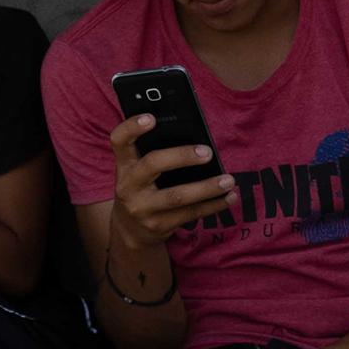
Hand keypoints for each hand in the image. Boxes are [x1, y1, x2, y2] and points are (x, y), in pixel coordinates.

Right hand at [105, 113, 235, 247]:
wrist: (130, 230)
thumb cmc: (142, 189)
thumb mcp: (138, 172)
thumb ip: (156, 154)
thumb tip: (197, 141)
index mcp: (124, 165)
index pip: (119, 140)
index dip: (131, 127)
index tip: (151, 117)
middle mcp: (128, 186)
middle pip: (152, 164)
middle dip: (182, 156)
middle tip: (208, 152)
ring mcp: (142, 208)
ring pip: (177, 196)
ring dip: (207, 187)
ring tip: (229, 180)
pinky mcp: (159, 225)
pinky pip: (190, 213)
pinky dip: (213, 205)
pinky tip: (229, 197)